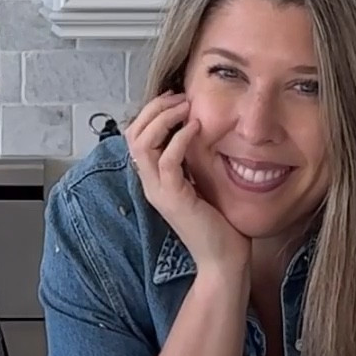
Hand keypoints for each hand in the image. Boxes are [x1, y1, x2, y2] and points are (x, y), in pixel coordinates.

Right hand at [124, 92, 249, 275]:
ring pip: (142, 144)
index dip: (151, 113)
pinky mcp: (174, 199)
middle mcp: (150, 183)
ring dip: (163, 119)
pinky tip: (196, 127)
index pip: (136, 136)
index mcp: (154, 178)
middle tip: (178, 97)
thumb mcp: (202, 181)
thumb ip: (193, 159)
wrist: (223, 259)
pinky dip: (180, 138)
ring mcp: (159, 191)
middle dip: (153, 109)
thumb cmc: (218, 222)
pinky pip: (167, 160)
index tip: (176, 98)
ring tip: (185, 107)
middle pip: (132, 135)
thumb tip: (197, 129)